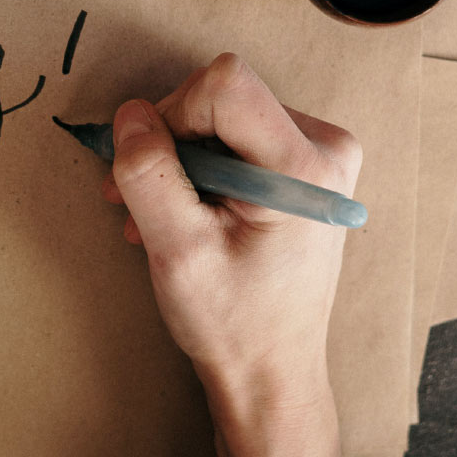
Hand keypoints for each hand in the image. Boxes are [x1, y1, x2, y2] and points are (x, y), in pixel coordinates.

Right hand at [103, 53, 360, 456]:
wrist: (272, 371)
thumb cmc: (233, 322)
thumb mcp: (177, 250)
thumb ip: (149, 175)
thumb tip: (129, 114)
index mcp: (305, 167)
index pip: (223, 85)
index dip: (171, 117)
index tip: (152, 172)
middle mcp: (327, 148)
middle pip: (221, 97)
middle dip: (170, 143)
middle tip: (138, 202)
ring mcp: (321, 156)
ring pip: (222, 116)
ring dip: (179, 161)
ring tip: (156, 218)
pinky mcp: (306, 166)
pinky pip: (237, 136)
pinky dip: (201, 170)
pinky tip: (182, 214)